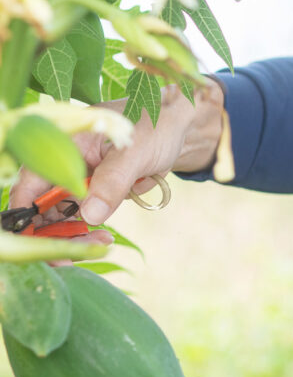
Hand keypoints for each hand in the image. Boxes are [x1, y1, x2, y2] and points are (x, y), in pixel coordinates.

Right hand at [10, 80, 225, 229]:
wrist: (182, 125)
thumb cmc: (158, 126)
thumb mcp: (136, 152)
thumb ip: (113, 181)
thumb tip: (88, 216)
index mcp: (66, 141)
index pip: (32, 180)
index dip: (28, 212)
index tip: (39, 240)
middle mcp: (67, 159)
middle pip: (44, 203)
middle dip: (57, 231)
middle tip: (79, 251)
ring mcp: (81, 174)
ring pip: (66, 212)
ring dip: (78, 232)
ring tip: (102, 243)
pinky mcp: (97, 186)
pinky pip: (90, 211)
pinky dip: (98, 223)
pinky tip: (109, 233)